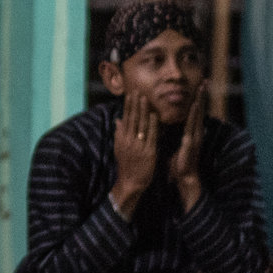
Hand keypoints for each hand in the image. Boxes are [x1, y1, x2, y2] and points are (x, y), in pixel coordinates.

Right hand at [110, 89, 158, 213]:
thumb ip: (119, 133)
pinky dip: (152, 125)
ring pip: (141, 125)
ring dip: (143, 111)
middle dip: (135, 104)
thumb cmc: (127, 165)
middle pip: (132, 119)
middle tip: (137, 90)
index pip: (126, 118)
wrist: (131, 182)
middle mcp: (129, 140)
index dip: (128, 105)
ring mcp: (138, 146)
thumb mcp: (119, 148)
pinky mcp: (148, 152)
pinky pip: (150, 136)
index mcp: (122, 138)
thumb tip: (118, 120)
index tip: (131, 93)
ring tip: (145, 98)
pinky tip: (153, 115)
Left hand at [170, 95, 206, 209]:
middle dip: (202, 96)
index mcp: (192, 131)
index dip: (197, 99)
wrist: (184, 176)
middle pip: (199, 110)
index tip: (199, 86)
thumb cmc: (180, 161)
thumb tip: (170, 123)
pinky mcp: (191, 142)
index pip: (195, 112)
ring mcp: (195, 136)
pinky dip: (194, 115)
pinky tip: (195, 106)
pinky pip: (192, 126)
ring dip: (200, 101)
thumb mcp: (177, 143)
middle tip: (205, 81)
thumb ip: (177, 133)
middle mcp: (196, 132)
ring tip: (202, 88)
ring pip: (198, 115)